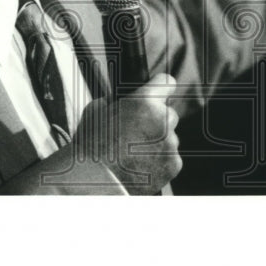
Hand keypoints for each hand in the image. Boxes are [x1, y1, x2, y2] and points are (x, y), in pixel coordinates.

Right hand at [73, 73, 181, 194]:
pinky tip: (140, 166)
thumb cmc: (91, 146)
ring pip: (169, 138)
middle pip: (168, 114)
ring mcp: (170, 143)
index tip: (160, 92)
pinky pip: (170, 158)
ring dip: (157, 143)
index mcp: (145, 102)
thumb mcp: (96, 111)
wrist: (95, 181)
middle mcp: (162, 120)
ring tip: (134, 154)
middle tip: (136, 133)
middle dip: (156, 120)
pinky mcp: (173, 164)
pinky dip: (159, 161)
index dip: (161, 88)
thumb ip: (116, 101)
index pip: (166, 83)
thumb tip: (121, 101)